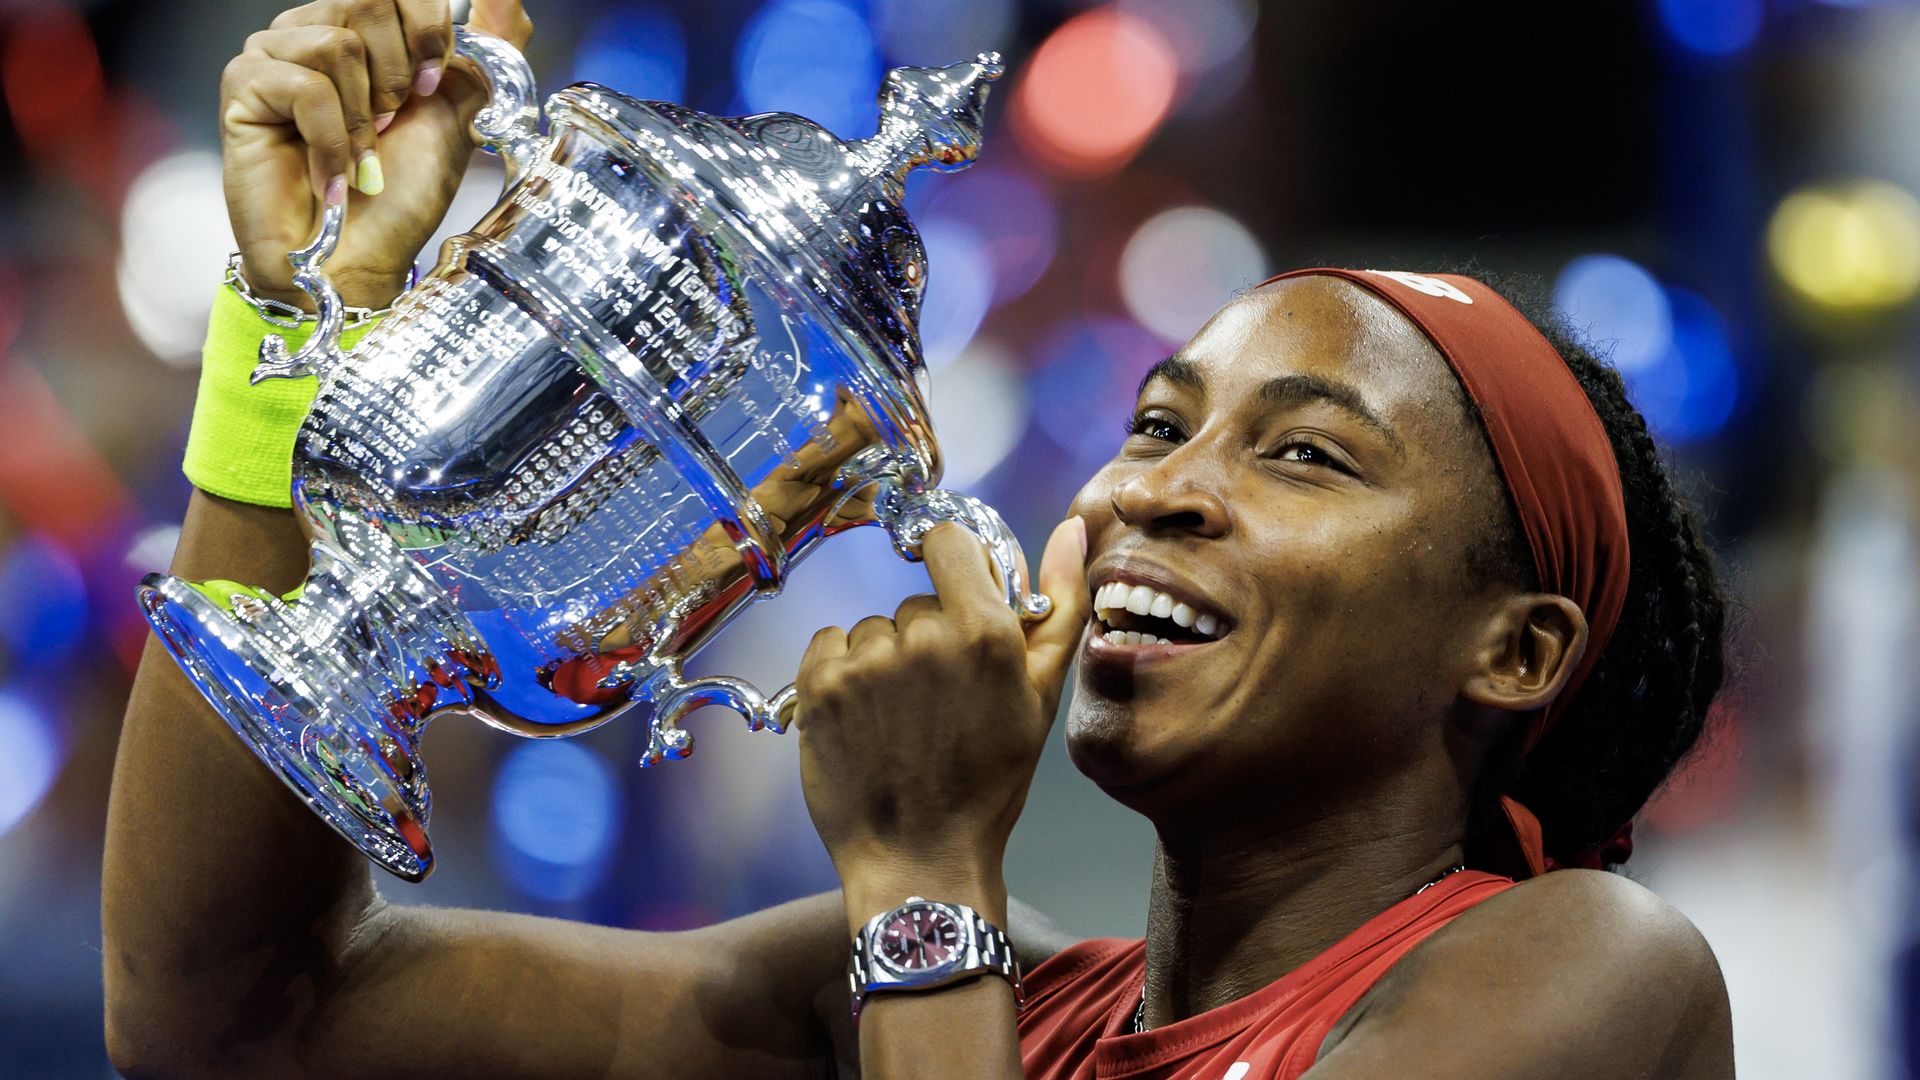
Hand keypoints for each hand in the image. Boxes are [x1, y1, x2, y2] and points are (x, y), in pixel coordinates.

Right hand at [219, 0, 533, 308]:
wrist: (357, 259)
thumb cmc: (399, 195)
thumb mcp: (462, 113)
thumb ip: (486, 50)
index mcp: (364, 29)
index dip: (429, 33)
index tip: (430, 88)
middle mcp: (314, 29)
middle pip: (369, 3)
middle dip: (397, 79)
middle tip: (389, 127)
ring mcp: (273, 53)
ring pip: (337, 45)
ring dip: (364, 118)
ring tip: (359, 157)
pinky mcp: (242, 85)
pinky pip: (305, 87)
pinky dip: (333, 141)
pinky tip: (333, 174)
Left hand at [794, 516, 1089, 921]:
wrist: (921, 859)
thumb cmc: (988, 782)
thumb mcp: (1039, 696)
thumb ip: (1059, 604)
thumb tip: (1070, 527)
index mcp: (987, 632)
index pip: (950, 541)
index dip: (955, 570)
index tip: (958, 608)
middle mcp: (925, 636)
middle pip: (918, 600)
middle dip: (928, 638)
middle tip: (939, 704)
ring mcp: (868, 661)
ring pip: (875, 628)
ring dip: (884, 662)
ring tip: (901, 721)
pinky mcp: (820, 684)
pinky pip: (830, 642)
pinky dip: (842, 672)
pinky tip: (865, 719)